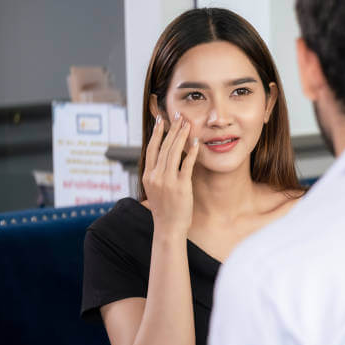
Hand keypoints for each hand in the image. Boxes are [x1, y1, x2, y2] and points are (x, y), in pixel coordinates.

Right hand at [142, 112, 199, 235]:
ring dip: (181, 136)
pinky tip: (196, 142)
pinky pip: (186, 164)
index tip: (161, 120)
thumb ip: (156, 175)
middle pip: (164, 147)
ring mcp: (167, 181)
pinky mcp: (180, 186)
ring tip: (187, 124)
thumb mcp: (155, 190)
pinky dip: (191, 152)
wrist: (168, 228)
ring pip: (173, 152)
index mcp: (147, 176)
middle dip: (172, 129)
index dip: (156, 133)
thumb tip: (161, 161)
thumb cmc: (164, 210)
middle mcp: (155, 176)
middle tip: (178, 116)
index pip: (151, 149)